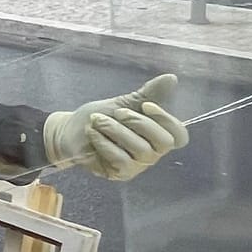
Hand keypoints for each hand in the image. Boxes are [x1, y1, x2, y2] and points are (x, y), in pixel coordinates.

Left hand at [41, 74, 188, 180]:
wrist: (71, 131)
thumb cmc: (102, 116)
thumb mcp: (125, 102)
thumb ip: (149, 94)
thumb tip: (172, 78)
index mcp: (158, 135)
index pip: (179, 135)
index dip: (167, 120)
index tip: (146, 105)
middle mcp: (153, 153)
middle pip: (164, 142)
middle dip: (140, 123)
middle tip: (117, 112)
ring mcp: (138, 165)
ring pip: (141, 149)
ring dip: (116, 130)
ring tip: (97, 120)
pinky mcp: (120, 173)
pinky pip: (121, 159)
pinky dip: (105, 142)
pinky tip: (93, 133)